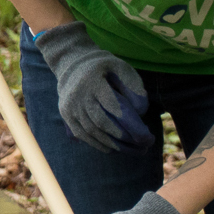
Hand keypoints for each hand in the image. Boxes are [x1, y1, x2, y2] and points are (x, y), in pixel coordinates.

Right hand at [35, 20, 153, 154]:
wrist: (72, 62)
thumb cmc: (104, 67)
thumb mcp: (122, 68)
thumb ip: (134, 87)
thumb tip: (141, 112)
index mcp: (93, 80)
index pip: (113, 106)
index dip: (131, 125)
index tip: (147, 137)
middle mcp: (78, 95)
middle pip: (102, 122)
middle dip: (124, 139)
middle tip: (144, 147)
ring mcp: (70, 106)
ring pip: (92, 132)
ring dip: (113, 145)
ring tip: (132, 151)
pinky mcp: (66, 115)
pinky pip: (82, 135)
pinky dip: (98, 144)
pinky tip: (113, 149)